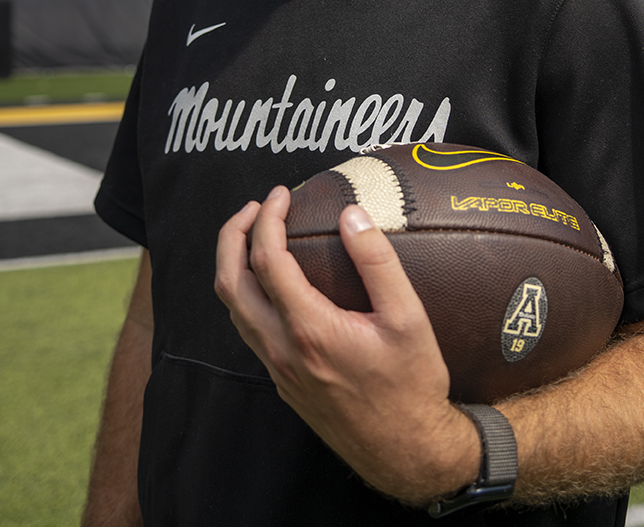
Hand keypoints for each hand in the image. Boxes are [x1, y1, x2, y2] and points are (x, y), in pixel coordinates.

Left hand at [215, 188, 478, 503]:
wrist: (406, 449)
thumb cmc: (412, 384)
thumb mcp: (408, 317)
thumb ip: (378, 261)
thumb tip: (351, 214)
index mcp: (309, 329)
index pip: (267, 260)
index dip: (268, 219)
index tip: (282, 194)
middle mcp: (283, 349)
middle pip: (231, 284)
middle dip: (233, 236)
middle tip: (254, 207)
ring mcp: (279, 369)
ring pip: (233, 311)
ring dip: (235, 265)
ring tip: (258, 236)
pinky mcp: (284, 383)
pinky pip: (249, 330)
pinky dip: (248, 294)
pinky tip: (275, 282)